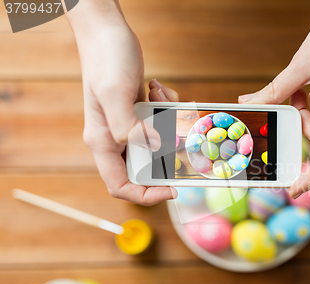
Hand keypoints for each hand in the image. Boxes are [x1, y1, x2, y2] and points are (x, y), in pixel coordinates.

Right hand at [68, 2, 176, 204]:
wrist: (108, 32)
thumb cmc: (105, 60)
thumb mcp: (114, 94)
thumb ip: (129, 128)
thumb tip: (154, 149)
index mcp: (103, 142)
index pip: (120, 185)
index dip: (146, 195)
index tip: (171, 189)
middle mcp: (115, 138)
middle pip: (147, 165)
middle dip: (167, 151)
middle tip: (177, 130)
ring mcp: (130, 125)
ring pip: (160, 142)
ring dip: (169, 122)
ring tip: (162, 96)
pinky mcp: (141, 112)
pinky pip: (163, 121)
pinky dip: (169, 107)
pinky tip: (158, 88)